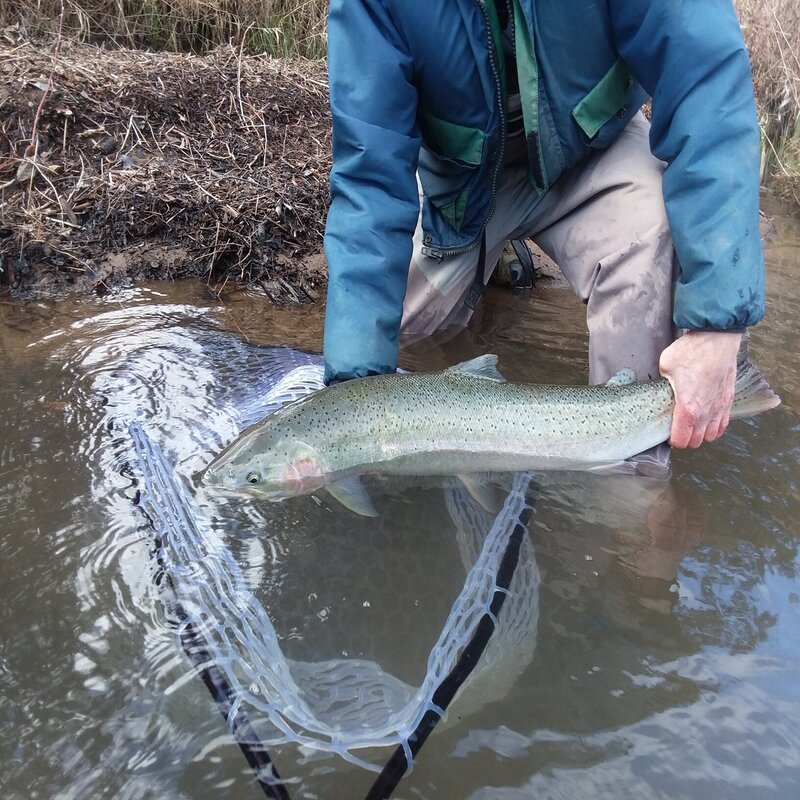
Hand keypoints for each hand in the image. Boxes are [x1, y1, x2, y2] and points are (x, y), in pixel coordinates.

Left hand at [658, 331, 741, 448]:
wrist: (717, 338)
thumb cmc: (691, 351)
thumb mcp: (665, 366)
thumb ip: (663, 384)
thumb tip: (661, 389)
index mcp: (688, 408)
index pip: (681, 440)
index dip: (672, 439)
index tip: (666, 432)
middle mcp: (706, 412)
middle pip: (695, 441)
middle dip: (685, 438)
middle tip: (676, 428)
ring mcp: (719, 407)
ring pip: (710, 436)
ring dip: (700, 434)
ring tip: (691, 425)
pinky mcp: (728, 400)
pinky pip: (723, 424)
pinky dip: (714, 427)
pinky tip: (706, 420)